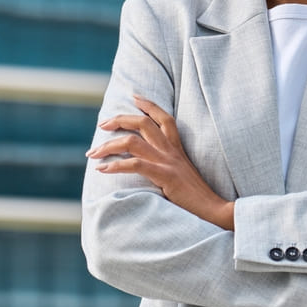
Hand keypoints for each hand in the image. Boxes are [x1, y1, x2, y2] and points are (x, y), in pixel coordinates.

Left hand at [86, 95, 234, 229]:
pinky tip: (102, 169)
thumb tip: (148, 166)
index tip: (134, 97)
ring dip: (108, 145)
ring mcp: (168, 162)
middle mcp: (171, 151)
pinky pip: (135, 164)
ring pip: (133, 142)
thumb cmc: (196, 196)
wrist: (213, 209)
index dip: (149, 104)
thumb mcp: (182, 174)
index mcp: (177, 148)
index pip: (164, 117)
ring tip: (93, 153)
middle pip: (143, 123)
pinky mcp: (165, 176)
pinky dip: (115, 166)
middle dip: (119, 120)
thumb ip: (168, 165)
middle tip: (102, 125)